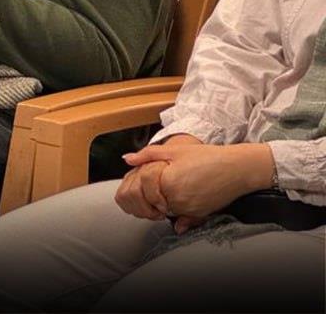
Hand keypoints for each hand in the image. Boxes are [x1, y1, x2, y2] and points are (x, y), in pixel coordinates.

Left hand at [122, 140, 273, 228]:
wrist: (238, 168)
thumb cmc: (209, 157)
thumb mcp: (175, 150)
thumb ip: (147, 155)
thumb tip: (128, 159)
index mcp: (167, 182)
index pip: (140, 188)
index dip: (139, 180)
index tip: (145, 173)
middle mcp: (176, 200)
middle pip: (146, 202)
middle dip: (145, 192)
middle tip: (153, 180)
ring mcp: (186, 210)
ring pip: (160, 209)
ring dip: (158, 200)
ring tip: (170, 183)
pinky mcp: (197, 215)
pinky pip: (175, 215)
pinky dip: (172, 206)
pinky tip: (180, 192)